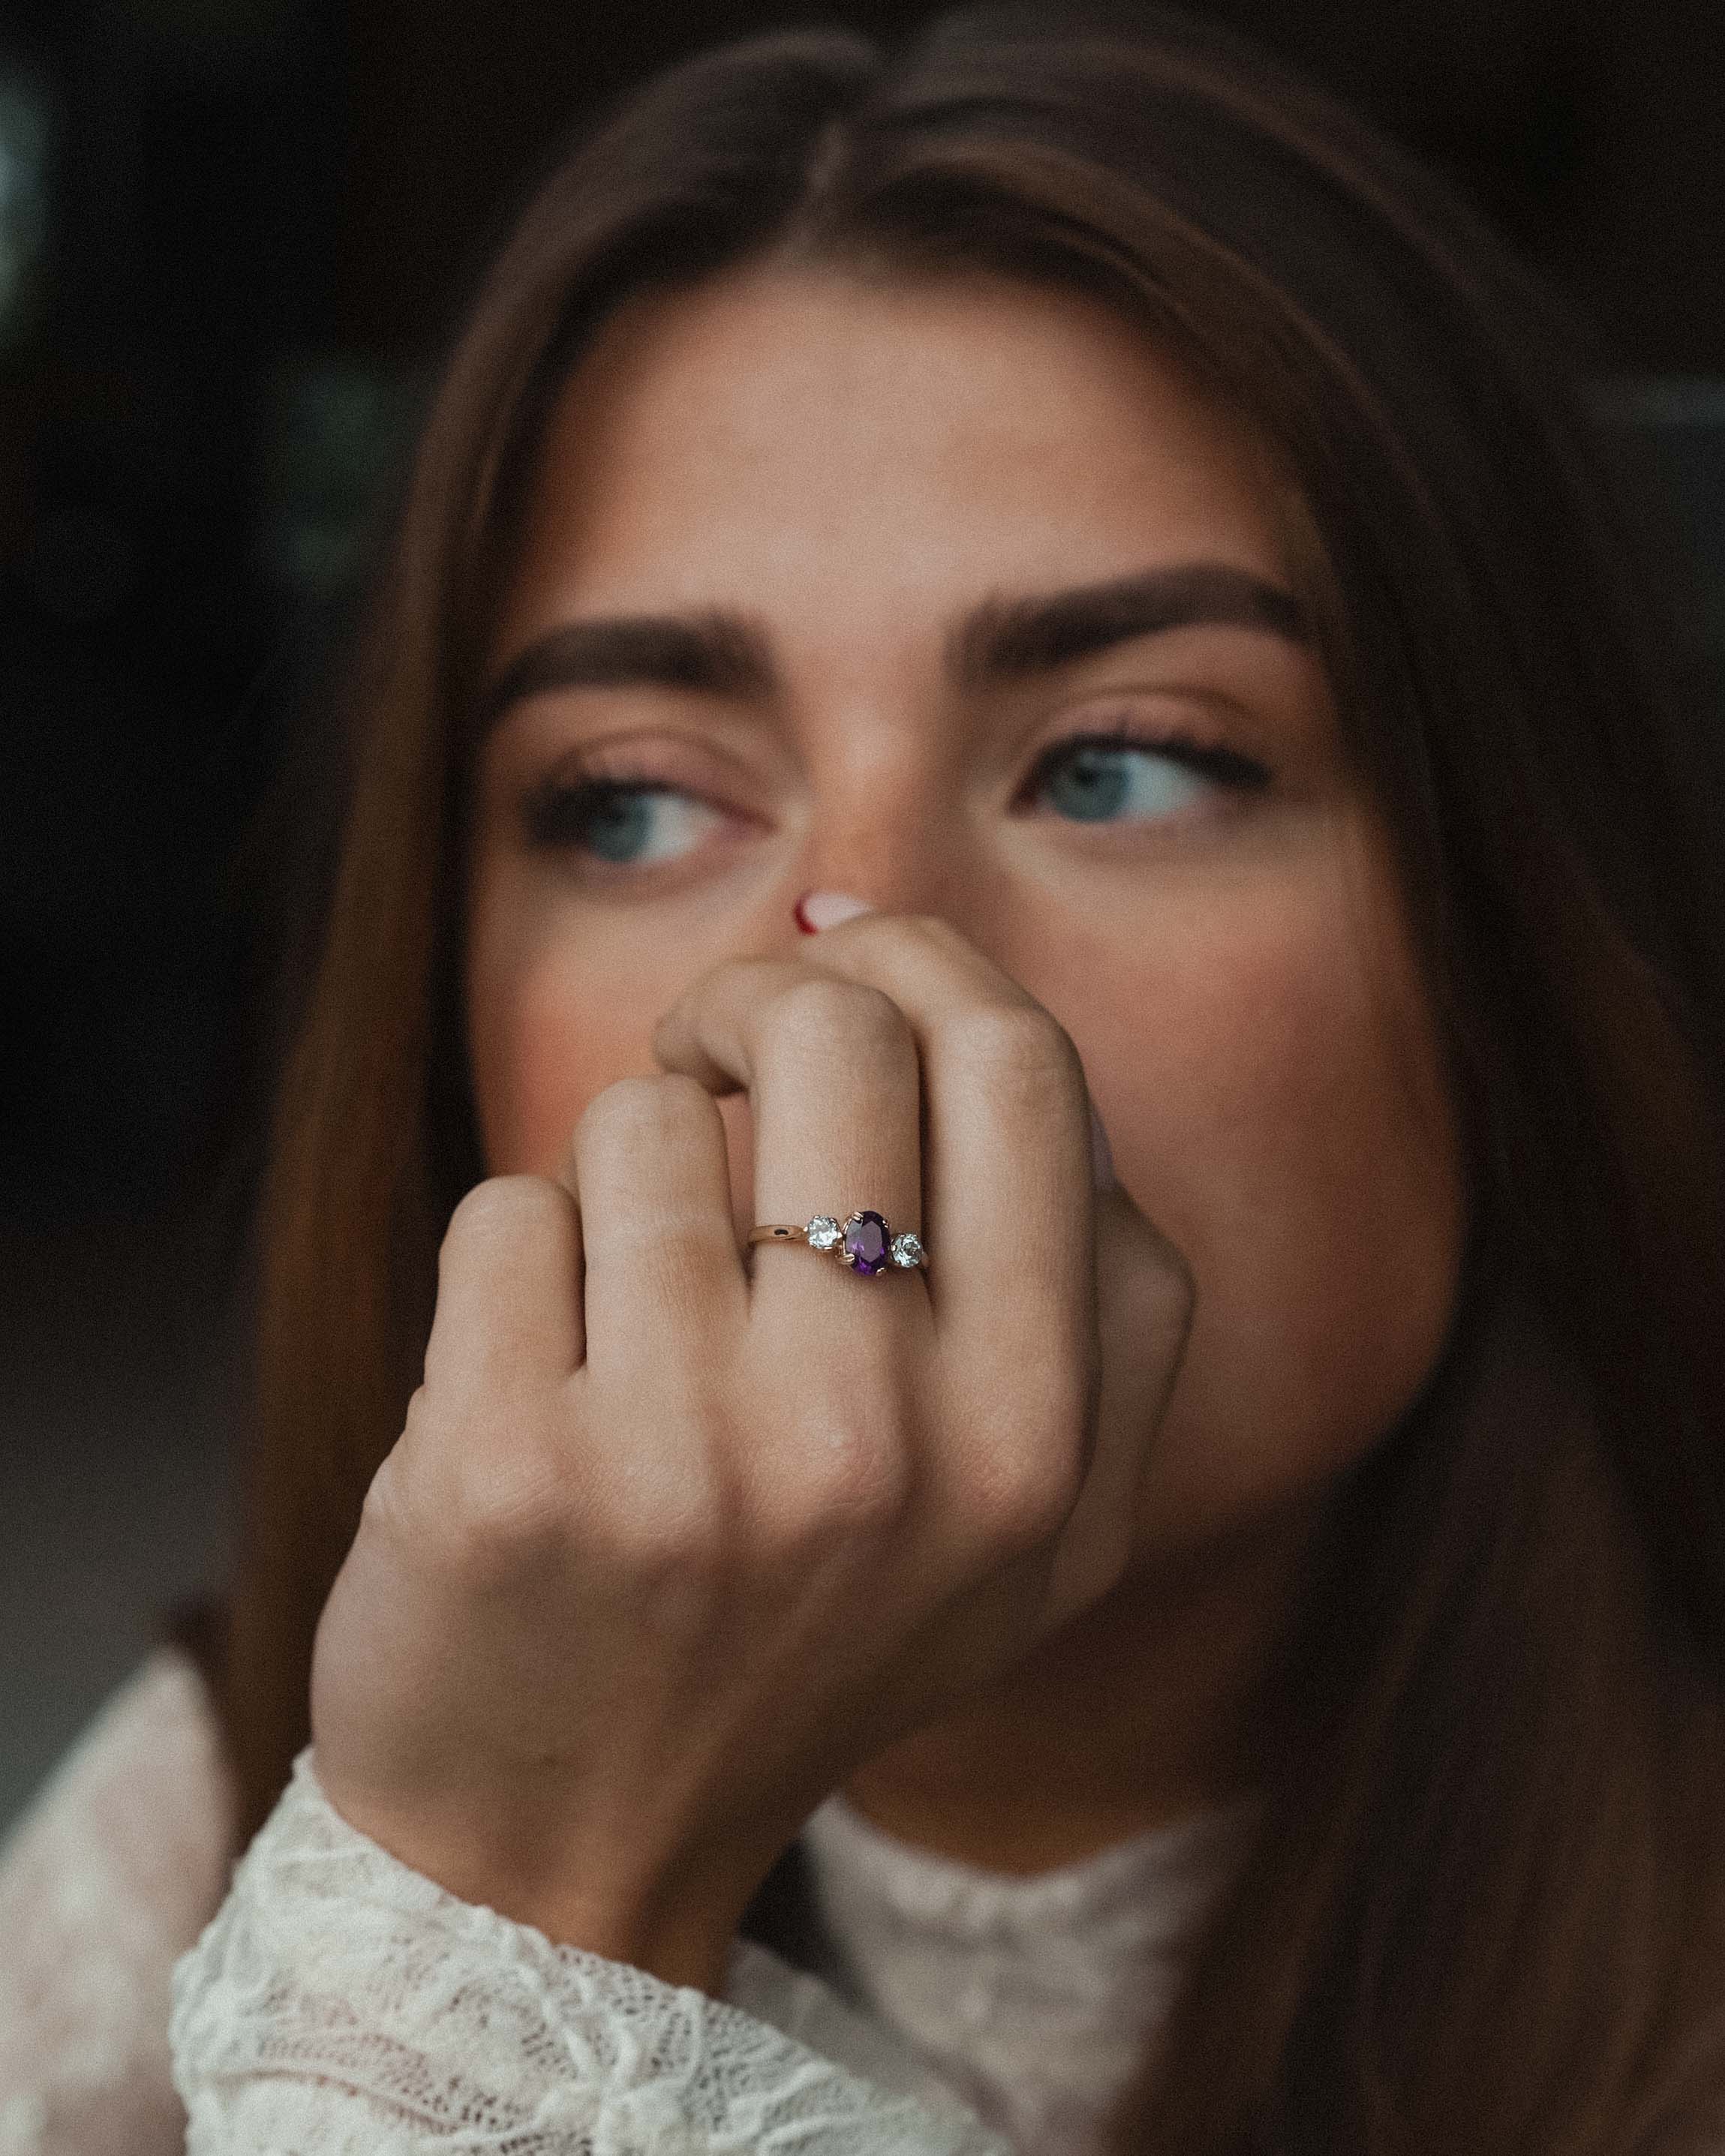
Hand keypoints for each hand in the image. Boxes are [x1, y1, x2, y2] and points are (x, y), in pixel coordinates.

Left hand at [308, 912, 1192, 1991]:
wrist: (564, 1858)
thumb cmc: (797, 1638)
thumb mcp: (1031, 1525)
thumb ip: (1089, 1287)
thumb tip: (947, 994)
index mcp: (1040, 1448)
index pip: (1023, 1067)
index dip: (922, 967)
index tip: (844, 979)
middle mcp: (887, 1452)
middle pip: (844, 1028)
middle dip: (757, 996)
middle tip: (709, 1054)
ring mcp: (689, 1464)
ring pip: (649, 1117)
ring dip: (625, 1175)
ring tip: (626, 1305)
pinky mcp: (503, 1472)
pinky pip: (507, 1210)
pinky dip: (512, 1263)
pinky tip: (532, 1383)